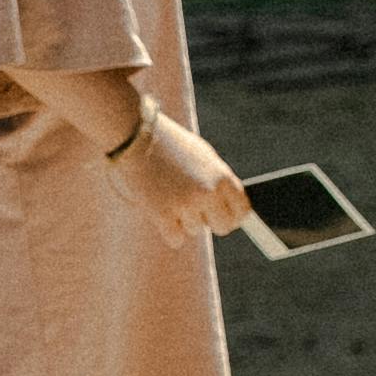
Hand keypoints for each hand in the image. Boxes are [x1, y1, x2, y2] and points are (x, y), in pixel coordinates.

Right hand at [107, 101, 248, 248]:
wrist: (134, 136)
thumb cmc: (168, 144)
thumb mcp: (201, 156)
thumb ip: (218, 180)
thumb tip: (233, 207)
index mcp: (222, 175)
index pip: (242, 210)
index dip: (232, 215)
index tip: (222, 216)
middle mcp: (208, 191)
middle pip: (223, 226)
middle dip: (210, 221)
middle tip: (194, 210)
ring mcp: (186, 204)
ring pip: (195, 230)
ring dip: (184, 219)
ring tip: (169, 194)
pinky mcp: (163, 214)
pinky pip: (176, 239)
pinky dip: (168, 229)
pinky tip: (160, 208)